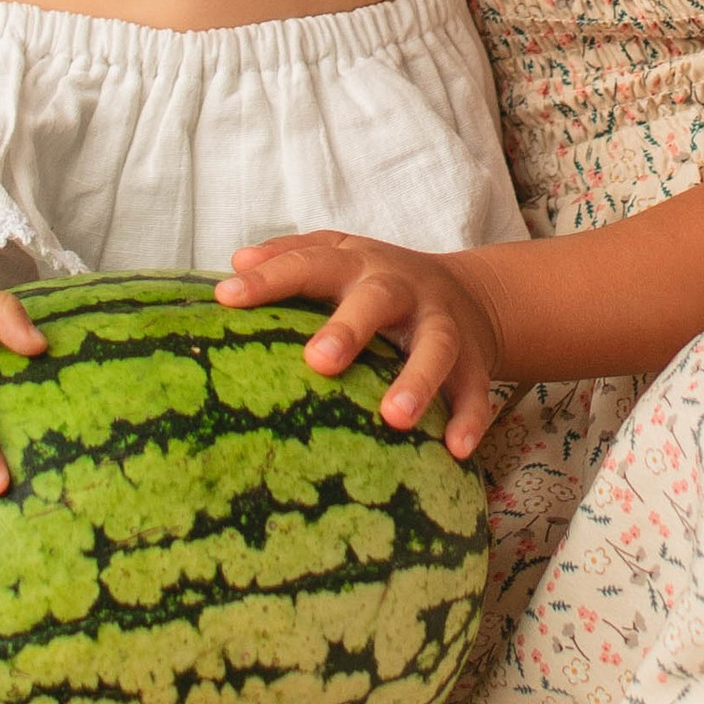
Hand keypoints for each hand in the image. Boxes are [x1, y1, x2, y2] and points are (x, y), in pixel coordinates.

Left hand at [223, 232, 500, 457]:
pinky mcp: (473, 360)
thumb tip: (236, 262)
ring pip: (436, 346)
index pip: (310, 264)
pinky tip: (456, 449)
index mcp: (358, 266)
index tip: (228, 298)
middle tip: (318, 362)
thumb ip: (290, 255)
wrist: (472, 292)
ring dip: (418, 379)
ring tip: (395, 417)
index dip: (269, 279)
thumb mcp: (340, 255)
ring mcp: (442, 323)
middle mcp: (401, 289)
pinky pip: (475, 389)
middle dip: (350, 329)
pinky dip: (470, 418)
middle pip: (377, 300)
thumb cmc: (380, 282)